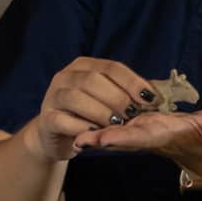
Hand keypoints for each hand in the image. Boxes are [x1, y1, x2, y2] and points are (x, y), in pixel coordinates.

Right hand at [27, 56, 158, 162]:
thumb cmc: (87, 115)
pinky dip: (82, 127)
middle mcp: (66, 76)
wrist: (55, 134)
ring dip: (100, 111)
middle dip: (117, 97)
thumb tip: (154, 97)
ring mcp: (53, 96)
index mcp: (84, 66)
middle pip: (93, 80)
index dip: (133, 82)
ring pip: (76, 97)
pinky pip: (63, 120)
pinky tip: (95, 132)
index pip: (111, 67)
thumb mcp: (105, 99)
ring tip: (117, 124)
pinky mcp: (46, 119)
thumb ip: (124, 94)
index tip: (150, 99)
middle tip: (132, 114)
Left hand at [74, 105, 201, 183]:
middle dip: (100, 139)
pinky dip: (101, 124)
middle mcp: (150, 136)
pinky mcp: (140, 125)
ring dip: (95, 133)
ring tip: (72, 133)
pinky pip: (118, 126)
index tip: (104, 140)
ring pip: (115, 133)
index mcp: (166, 136)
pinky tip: (82, 119)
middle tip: (77, 139)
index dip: (123, 138)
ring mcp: (143, 132)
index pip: (142, 138)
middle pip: (121, 139)